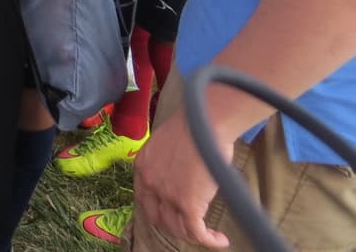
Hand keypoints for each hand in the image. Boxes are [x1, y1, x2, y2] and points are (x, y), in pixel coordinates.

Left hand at [133, 111, 230, 248]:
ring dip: (192, 235)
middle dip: (173, 226)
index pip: (144, 199)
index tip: (173, 213)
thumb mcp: (164, 143)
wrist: (202, 123)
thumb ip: (164, 161)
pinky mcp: (187, 204)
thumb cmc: (191, 126)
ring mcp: (167, 196)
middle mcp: (150, 184)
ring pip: (177, 228)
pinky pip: (196, 232)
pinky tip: (220, 240)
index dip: (158, 210)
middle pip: (157, 217)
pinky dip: (209, 240)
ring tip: (208, 234)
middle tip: (190, 226)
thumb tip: (176, 171)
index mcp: (142, 167)